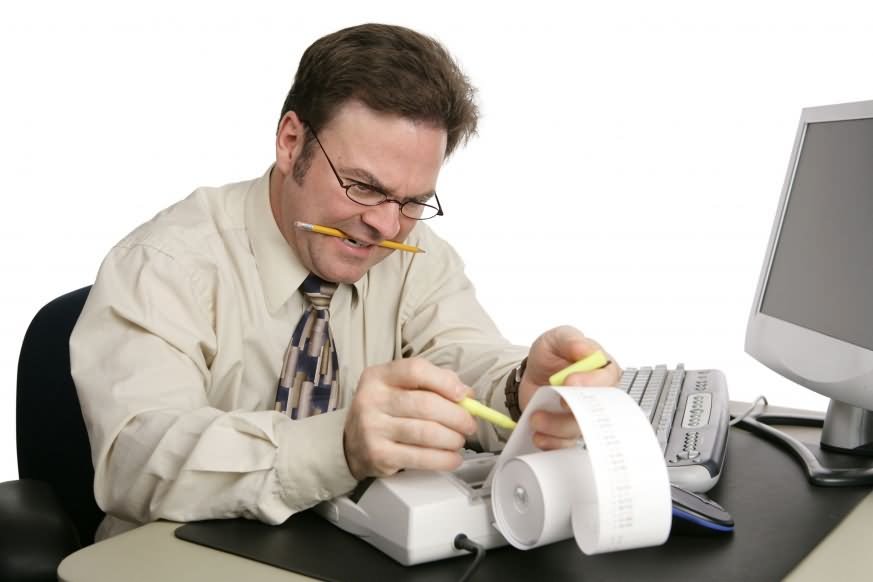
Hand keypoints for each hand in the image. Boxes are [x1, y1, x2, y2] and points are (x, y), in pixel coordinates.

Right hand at [343, 357, 476, 479]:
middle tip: (469, 424)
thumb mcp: (399, 387)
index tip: (464, 396)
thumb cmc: (384, 411)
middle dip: (456, 416)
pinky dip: (443, 459)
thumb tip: (467, 394)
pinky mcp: (378, 455)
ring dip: (452, 439)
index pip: (415, 370)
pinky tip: (452, 458)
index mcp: (378, 376)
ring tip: (459, 441)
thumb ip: (432, 383)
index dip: (445, 382)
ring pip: (426, 432)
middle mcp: (371, 399)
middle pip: (425, 404)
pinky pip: (419, 457)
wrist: (351, 443)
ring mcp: (372, 429)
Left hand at [519, 325, 619, 449]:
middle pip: (598, 411)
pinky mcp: (569, 431)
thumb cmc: (550, 355)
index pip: (608, 378)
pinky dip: (551, 443)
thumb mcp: (556, 338)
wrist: (530, 375)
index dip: (590, 382)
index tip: (569, 382)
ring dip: (556, 427)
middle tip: (555, 403)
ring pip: (580, 429)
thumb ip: (570, 340)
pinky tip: (539, 435)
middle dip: (574, 411)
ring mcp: (584, 415)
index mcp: (602, 369)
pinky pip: (567, 444)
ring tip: (536, 418)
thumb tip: (586, 349)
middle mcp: (598, 395)